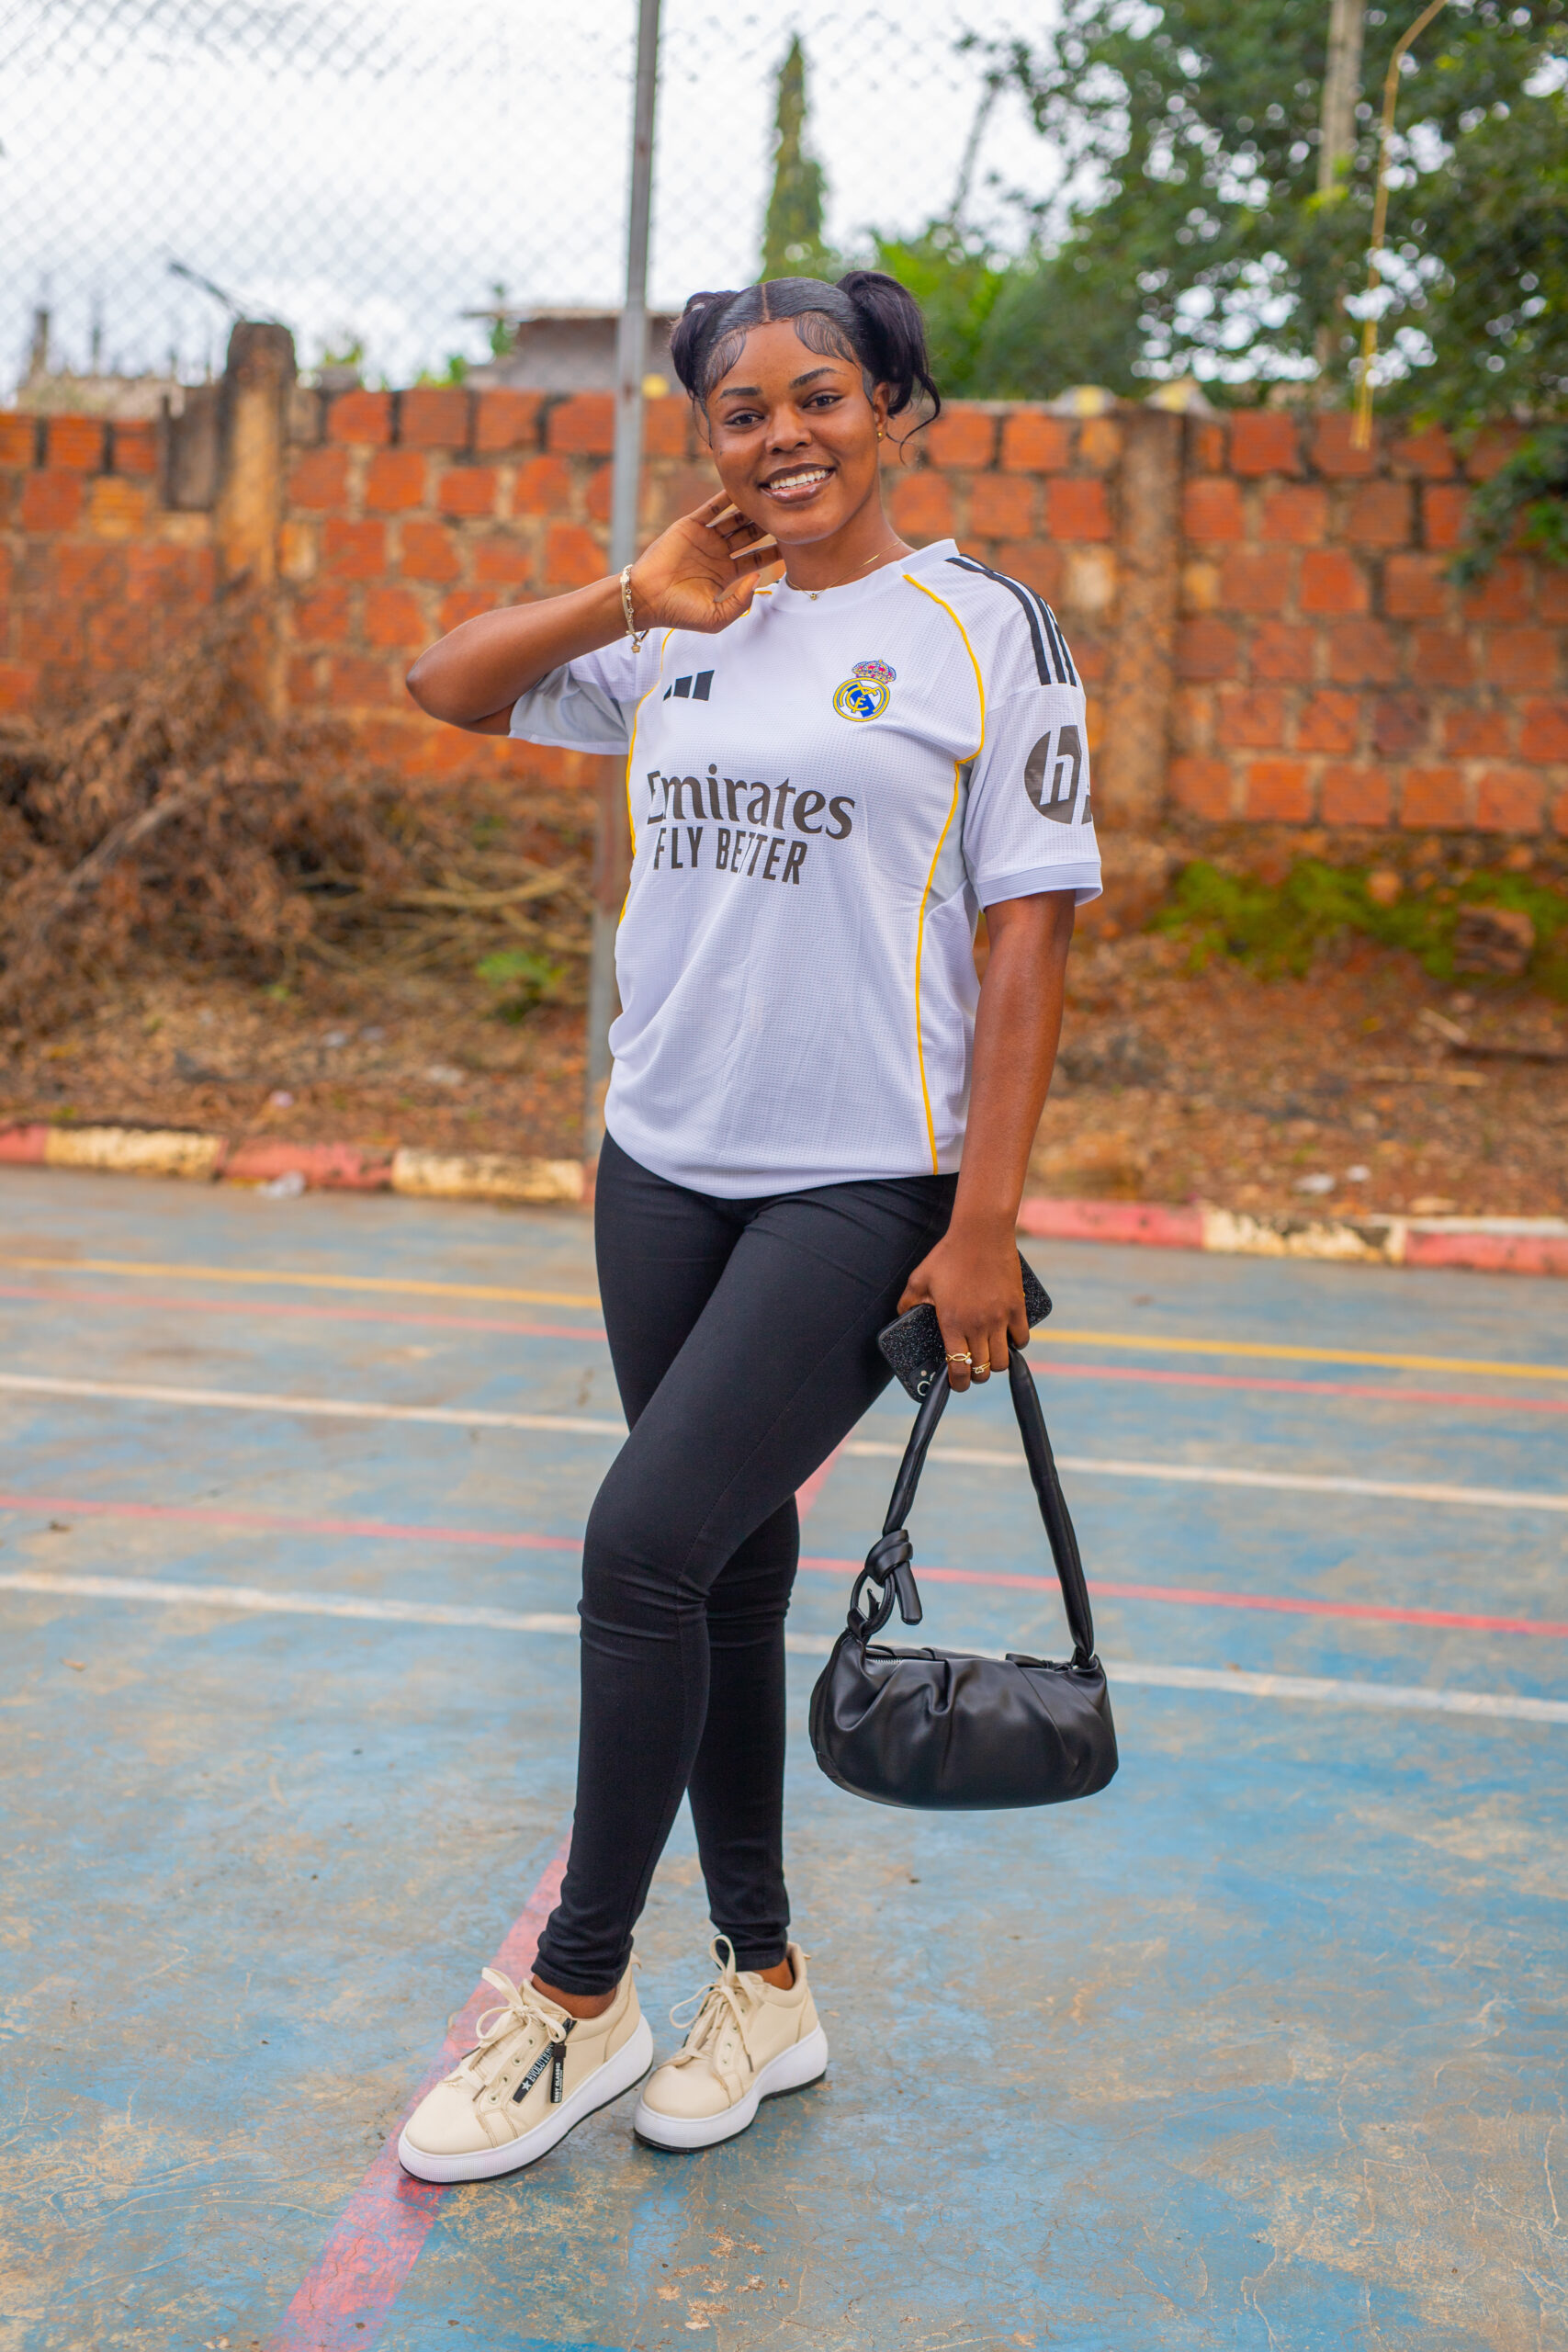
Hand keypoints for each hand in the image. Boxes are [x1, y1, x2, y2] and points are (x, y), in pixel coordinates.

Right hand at [627, 490, 778, 637]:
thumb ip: (741, 601)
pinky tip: (742, 488)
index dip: (775, 551)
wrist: (647, 598)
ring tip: (770, 498)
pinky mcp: (690, 525)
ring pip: (734, 519)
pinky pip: (711, 507)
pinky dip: (725, 496)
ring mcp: (705, 538)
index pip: (757, 559)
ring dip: (751, 510)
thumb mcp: (717, 618)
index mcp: (727, 575)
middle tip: (787, 515)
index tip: (793, 543)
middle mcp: (719, 554)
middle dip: (768, 526)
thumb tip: (758, 576)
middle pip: (750, 535)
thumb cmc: (679, 613)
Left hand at [898, 1217, 1027, 1393]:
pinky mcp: (1017, 1308)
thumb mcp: (919, 1279)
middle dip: (976, 1375)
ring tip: (989, 1354)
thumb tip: (901, 1316)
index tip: (958, 1384)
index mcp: (952, 1323)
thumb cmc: (948, 1255)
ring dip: (995, 1362)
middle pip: (983, 1370)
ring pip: (1002, 1360)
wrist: (981, 1233)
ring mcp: (1000, 1318)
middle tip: (972, 1367)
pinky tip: (1008, 1338)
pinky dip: (1016, 1344)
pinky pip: (1022, 1339)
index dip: (958, 1384)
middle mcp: (977, 1326)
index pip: (958, 1369)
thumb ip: (907, 1302)